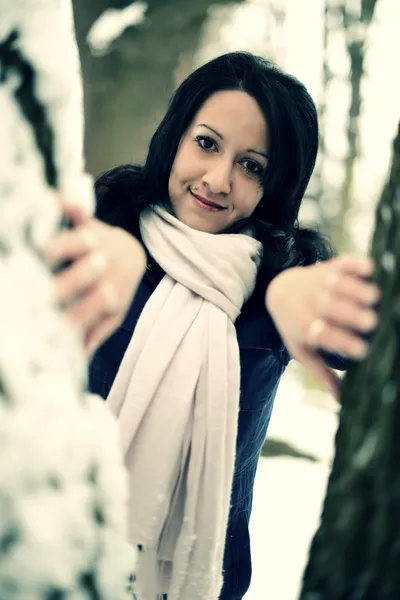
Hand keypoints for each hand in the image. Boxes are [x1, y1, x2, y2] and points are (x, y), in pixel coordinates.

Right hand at [45, 201, 145, 355]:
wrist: (131, 254)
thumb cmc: (114, 290)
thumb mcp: (110, 316)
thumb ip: (94, 334)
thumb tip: (77, 362)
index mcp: (105, 292)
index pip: (97, 305)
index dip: (86, 314)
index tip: (69, 323)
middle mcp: (101, 269)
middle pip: (90, 274)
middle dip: (79, 280)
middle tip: (63, 287)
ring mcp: (95, 244)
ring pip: (84, 242)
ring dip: (72, 243)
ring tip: (53, 248)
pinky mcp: (88, 223)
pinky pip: (81, 213)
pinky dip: (72, 207)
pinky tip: (60, 203)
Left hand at [265, 255, 379, 399]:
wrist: (280, 290)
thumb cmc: (297, 325)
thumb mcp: (303, 350)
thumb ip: (321, 373)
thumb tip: (341, 402)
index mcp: (304, 326)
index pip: (321, 335)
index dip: (340, 342)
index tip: (362, 351)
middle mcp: (310, 302)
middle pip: (327, 307)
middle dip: (349, 315)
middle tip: (370, 323)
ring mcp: (319, 281)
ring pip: (335, 284)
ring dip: (355, 289)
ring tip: (375, 298)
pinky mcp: (330, 265)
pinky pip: (342, 263)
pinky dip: (355, 264)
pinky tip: (370, 268)